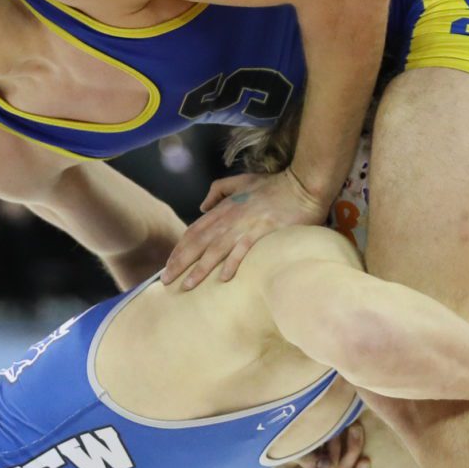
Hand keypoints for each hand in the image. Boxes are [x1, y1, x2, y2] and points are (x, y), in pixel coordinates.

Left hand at [166, 168, 327, 289]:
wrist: (302, 184)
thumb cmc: (274, 185)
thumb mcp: (242, 181)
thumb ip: (219, 190)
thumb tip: (202, 205)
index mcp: (224, 208)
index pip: (195, 230)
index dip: (180, 248)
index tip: (168, 264)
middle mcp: (230, 218)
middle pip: (198, 242)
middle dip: (180, 262)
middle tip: (166, 281)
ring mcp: (245, 225)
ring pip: (215, 249)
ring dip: (199, 269)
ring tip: (187, 286)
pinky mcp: (263, 231)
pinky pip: (243, 250)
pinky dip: (232, 264)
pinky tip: (223, 279)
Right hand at [275, 422, 367, 467]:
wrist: (284, 439)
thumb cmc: (282, 442)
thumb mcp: (289, 447)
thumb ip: (306, 458)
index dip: (328, 454)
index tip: (327, 434)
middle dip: (340, 449)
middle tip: (338, 426)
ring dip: (352, 449)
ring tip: (354, 428)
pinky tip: (365, 460)